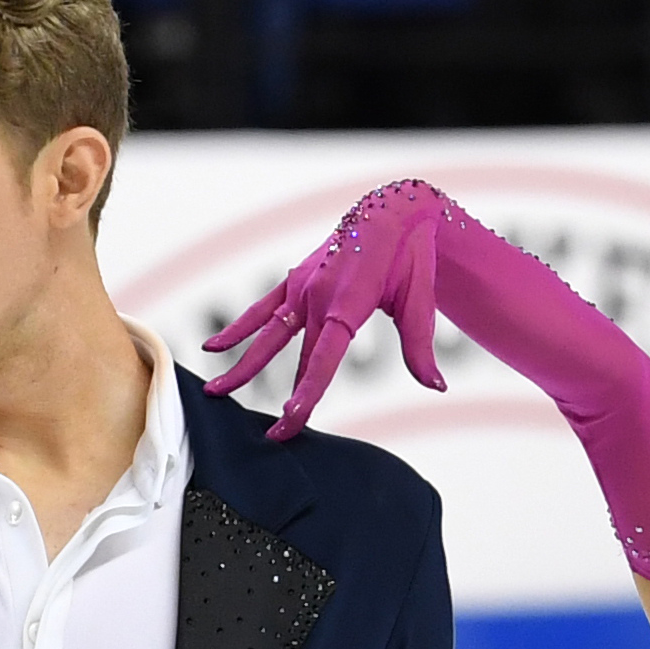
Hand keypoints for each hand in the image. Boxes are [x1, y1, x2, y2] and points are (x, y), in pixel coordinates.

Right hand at [205, 181, 458, 441]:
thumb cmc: (411, 255)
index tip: (293, 415)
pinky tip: (213, 347)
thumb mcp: (420, 299)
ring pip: (267, 335)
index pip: (324, 356)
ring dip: (242, 365)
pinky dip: (238, 328)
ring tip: (215, 391)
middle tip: (275, 437)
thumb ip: (420, 347)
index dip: (308, 388)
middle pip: (296, 357)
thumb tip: (436, 386)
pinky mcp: (294, 281)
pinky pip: (262, 309)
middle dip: (287, 399)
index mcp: (347, 302)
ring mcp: (301, 287)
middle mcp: (317, 295)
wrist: (391, 211)